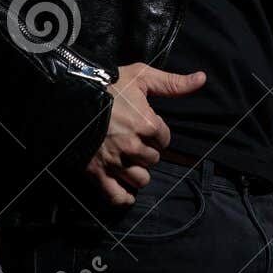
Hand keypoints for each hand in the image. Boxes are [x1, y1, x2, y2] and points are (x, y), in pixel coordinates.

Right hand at [84, 62, 205, 206]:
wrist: (70, 94)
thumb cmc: (107, 83)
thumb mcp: (141, 76)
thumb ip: (172, 83)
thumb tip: (202, 78)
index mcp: (147, 123)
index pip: (165, 140)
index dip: (157, 134)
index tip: (145, 127)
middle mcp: (133, 146)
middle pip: (153, 160)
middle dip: (147, 152)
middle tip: (134, 142)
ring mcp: (115, 161)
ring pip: (140, 179)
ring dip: (137, 172)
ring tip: (129, 161)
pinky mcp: (96, 172)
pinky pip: (116, 196)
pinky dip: (123, 197)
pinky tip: (125, 189)